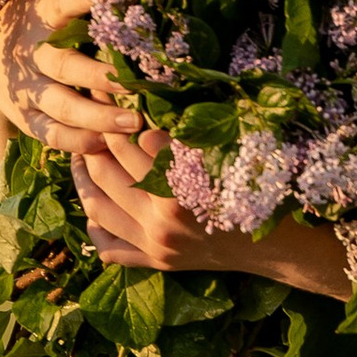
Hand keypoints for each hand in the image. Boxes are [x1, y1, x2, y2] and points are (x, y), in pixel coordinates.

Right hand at [0, 0, 142, 159]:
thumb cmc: (23, 11)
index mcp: (37, 14)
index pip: (61, 4)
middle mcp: (30, 54)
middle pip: (63, 67)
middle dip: (98, 76)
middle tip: (134, 83)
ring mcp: (27, 90)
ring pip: (59, 108)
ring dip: (95, 117)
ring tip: (132, 123)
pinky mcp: (27, 118)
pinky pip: (50, 135)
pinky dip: (76, 142)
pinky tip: (104, 145)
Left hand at [76, 130, 353, 299]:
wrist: (275, 247)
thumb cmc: (253, 192)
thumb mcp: (223, 158)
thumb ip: (184, 140)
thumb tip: (144, 113)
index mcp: (179, 189)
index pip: (134, 140)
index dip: (120, 113)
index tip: (110, 93)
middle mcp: (161, 220)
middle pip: (106, 168)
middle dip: (94, 138)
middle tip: (89, 118)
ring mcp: (154, 245)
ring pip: (96, 206)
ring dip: (82, 178)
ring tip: (81, 156)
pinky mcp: (155, 263)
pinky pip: (108, 248)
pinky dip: (93, 228)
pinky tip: (94, 207)